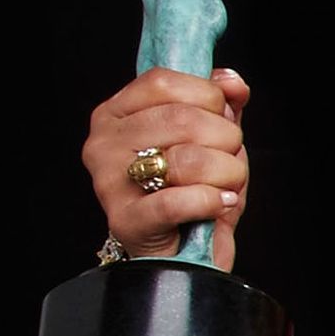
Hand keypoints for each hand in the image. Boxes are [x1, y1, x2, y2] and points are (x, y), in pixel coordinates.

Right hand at [86, 67, 247, 257]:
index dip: (207, 96)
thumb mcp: (210, 142)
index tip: (221, 117)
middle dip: (226, 138)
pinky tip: (221, 203)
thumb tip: (232, 81)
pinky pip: (179, 200)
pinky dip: (213, 200)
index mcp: (115, 114)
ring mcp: (109, 181)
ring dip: (227, 172)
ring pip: (188, 159)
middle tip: (229, 158)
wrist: (185, 255)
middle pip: (181, 119)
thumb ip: (220, 106)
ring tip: (227, 184)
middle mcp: (103, 142)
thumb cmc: (193, 193)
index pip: (163, 83)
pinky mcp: (126, 220)